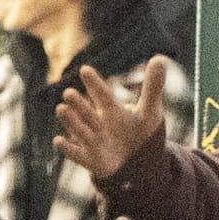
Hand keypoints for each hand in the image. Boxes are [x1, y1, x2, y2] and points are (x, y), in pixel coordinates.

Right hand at [54, 54, 168, 181]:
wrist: (135, 161)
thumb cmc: (139, 133)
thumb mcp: (149, 112)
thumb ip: (153, 87)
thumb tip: (160, 58)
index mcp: (111, 110)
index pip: (103, 95)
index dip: (95, 84)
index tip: (85, 70)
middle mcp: (98, 123)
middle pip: (87, 112)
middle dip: (78, 104)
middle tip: (69, 93)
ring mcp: (93, 141)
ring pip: (79, 130)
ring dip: (71, 121)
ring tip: (61, 109)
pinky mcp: (90, 159)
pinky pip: (77, 154)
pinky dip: (68, 149)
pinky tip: (58, 141)